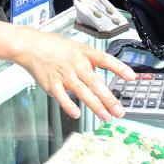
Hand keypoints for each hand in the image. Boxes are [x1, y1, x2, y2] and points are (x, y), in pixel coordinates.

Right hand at [13, 29, 135, 120]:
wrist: (32, 46)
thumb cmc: (55, 47)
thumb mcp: (77, 48)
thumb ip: (90, 62)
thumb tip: (101, 75)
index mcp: (84, 53)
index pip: (106, 59)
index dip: (119, 68)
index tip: (131, 77)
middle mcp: (76, 63)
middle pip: (96, 82)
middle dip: (109, 99)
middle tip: (119, 111)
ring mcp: (64, 75)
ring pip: (83, 92)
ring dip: (96, 106)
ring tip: (106, 117)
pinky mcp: (52, 84)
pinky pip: (62, 97)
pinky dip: (69, 106)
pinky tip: (77, 114)